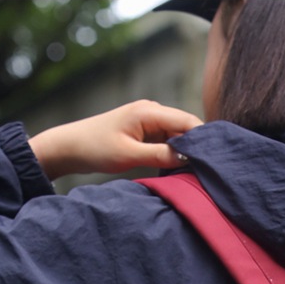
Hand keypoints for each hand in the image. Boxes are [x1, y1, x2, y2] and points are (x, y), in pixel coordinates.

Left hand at [29, 101, 202, 180]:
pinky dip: (174, 153)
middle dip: (197, 146)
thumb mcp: (130, 155)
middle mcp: (152, 112)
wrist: (69, 147)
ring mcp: (148, 121)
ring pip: (178, 136)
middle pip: (186, 127)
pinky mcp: (144, 132)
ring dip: (185, 152)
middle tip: (208, 170)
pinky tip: (179, 168)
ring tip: (196, 171)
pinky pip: (167, 142)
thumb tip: (189, 157)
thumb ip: (161, 155)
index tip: (215, 160)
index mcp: (149, 111)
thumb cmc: (95, 148)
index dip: (204, 139)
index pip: (188, 122)